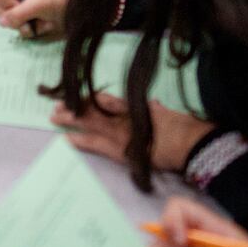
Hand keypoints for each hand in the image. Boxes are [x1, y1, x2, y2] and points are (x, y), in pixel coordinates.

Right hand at [0, 0, 70, 37]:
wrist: (79, 10)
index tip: (21, 6)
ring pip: (10, 23)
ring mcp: (22, 8)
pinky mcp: (28, 20)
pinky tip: (45, 26)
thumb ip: (18, 13)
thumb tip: (1, 22)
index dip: (8, 4)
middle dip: (16, 18)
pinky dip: (33, 30)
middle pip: (0, 11)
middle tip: (30, 17)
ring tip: (43, 22)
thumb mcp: (38, 4)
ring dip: (27, 26)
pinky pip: (21, 30)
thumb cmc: (58, 0)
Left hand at [51, 93, 213, 171]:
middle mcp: (126, 116)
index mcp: (136, 105)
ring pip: (90, 123)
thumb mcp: (168, 113)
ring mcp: (122, 133)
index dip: (89, 97)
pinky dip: (81, 141)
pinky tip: (67, 139)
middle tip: (57, 104)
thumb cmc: (185, 128)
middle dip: (74, 106)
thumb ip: (155, 109)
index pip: (107, 99)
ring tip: (54, 117)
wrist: (193, 145)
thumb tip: (153, 104)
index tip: (76, 95)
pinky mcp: (122, 151)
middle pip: (94, 108)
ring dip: (71, 120)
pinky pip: (97, 144)